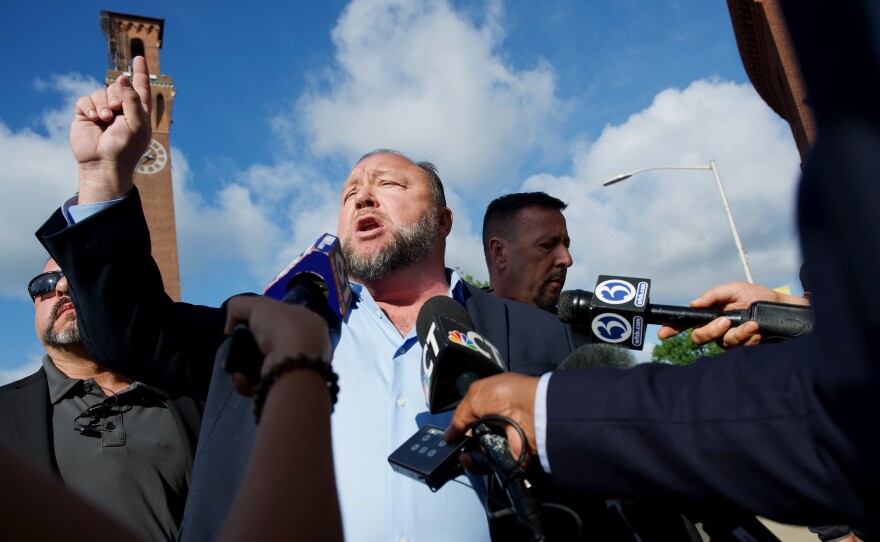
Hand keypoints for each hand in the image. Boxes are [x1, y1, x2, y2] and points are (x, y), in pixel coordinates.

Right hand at [72, 56, 151, 202]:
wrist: (103, 164)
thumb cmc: (125, 148)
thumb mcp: (136, 123)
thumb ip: (132, 99)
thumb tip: (122, 78)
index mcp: (137, 112)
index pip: (140, 88)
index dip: (140, 73)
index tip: (139, 57)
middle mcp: (120, 110)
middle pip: (117, 87)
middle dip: (116, 94)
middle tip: (116, 110)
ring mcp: (102, 112)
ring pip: (100, 92)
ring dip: (103, 103)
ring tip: (105, 118)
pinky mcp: (86, 115)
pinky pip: (85, 99)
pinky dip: (89, 106)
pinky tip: (94, 117)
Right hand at [224, 296, 331, 395]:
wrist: (293, 362)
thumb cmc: (281, 327)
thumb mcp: (258, 305)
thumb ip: (239, 306)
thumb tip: (230, 329)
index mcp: (309, 321)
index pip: (285, 319)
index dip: (265, 322)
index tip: (247, 328)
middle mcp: (307, 344)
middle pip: (273, 344)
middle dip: (249, 349)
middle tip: (235, 352)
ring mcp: (298, 366)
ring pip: (266, 366)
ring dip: (244, 368)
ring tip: (235, 371)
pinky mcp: (287, 384)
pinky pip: (264, 383)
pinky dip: (248, 383)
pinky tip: (240, 379)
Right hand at [445, 373, 539, 466]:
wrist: (530, 412)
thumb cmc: (504, 395)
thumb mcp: (474, 397)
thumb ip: (459, 417)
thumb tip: (449, 435)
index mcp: (493, 403)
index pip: (473, 418)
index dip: (461, 426)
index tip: (452, 435)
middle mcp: (498, 423)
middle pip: (473, 438)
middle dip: (461, 444)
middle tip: (454, 446)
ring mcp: (503, 441)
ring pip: (478, 454)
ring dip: (467, 455)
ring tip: (462, 454)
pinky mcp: (508, 458)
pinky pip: (487, 466)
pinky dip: (477, 465)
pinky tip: (471, 460)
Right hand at [657, 281, 808, 347]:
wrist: (783, 308)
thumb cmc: (758, 296)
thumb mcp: (735, 289)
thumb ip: (713, 295)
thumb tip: (694, 303)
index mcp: (710, 313)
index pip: (687, 322)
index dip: (672, 328)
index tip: (663, 332)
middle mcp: (717, 328)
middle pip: (699, 337)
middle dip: (710, 331)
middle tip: (725, 321)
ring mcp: (730, 339)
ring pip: (721, 344)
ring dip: (737, 334)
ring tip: (752, 324)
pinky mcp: (744, 346)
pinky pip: (739, 347)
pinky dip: (748, 337)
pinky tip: (757, 330)